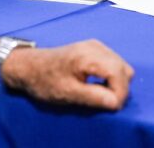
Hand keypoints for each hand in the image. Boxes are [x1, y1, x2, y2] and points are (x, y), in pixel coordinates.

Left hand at [0, 39, 134, 110]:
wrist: (29, 66)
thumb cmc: (45, 81)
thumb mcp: (67, 94)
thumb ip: (93, 97)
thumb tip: (116, 103)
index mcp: (88, 56)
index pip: (119, 74)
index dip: (120, 93)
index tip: (110, 107)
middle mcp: (96, 47)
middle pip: (124, 69)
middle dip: (119, 88)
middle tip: (104, 102)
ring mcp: (96, 45)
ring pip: (121, 66)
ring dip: (116, 82)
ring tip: (99, 93)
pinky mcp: (94, 48)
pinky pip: (114, 62)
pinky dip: (111, 76)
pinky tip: (97, 83)